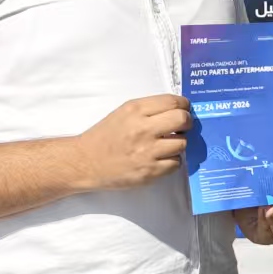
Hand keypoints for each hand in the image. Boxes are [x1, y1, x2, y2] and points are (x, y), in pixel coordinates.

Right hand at [78, 95, 192, 188]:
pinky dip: (172, 161)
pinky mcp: (149, 172)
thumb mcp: (123, 113)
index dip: (184, 105)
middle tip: (182, 126)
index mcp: (135, 110)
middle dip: (187, 122)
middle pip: (182, 120)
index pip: (173, 102)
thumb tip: (178, 109)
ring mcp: (147, 152)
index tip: (184, 109)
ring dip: (178, 143)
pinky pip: (176, 163)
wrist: (86, 162)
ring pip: (182, 143)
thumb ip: (149, 109)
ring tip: (167, 144)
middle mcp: (143, 129)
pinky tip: (160, 158)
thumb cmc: (105, 136)